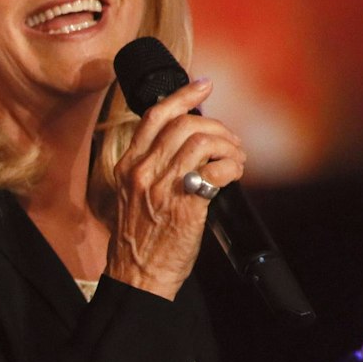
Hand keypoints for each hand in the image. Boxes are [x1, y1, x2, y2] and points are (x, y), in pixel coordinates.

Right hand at [106, 79, 247, 299]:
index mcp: (127, 166)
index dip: (182, 96)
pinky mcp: (185, 205)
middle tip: (230, 142)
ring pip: (201, 142)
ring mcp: (162, 188)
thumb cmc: (139, 239)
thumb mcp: (132, 195)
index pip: (154, 117)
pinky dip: (233, 167)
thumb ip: (151, 167)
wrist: (137, 276)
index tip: (202, 85)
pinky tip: (233, 176)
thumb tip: (186, 143)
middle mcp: (142, 173)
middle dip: (216, 127)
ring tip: (235, 159)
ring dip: (228, 146)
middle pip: (184, 125)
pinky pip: (217, 170)